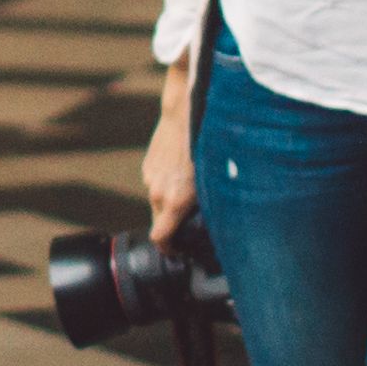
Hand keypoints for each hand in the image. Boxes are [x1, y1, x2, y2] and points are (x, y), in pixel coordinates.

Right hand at [142, 84, 198, 243]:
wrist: (184, 113)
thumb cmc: (206, 146)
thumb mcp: (213, 182)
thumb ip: (208, 205)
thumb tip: (218, 220)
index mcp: (174, 202)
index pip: (160, 239)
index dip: (169, 250)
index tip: (178, 252)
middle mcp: (158, 193)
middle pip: (160, 220)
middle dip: (174, 222)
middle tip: (192, 217)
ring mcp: (150, 177)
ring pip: (159, 199)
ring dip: (171, 199)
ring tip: (189, 186)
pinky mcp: (148, 164)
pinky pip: (157, 182)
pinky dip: (167, 183)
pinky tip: (182, 169)